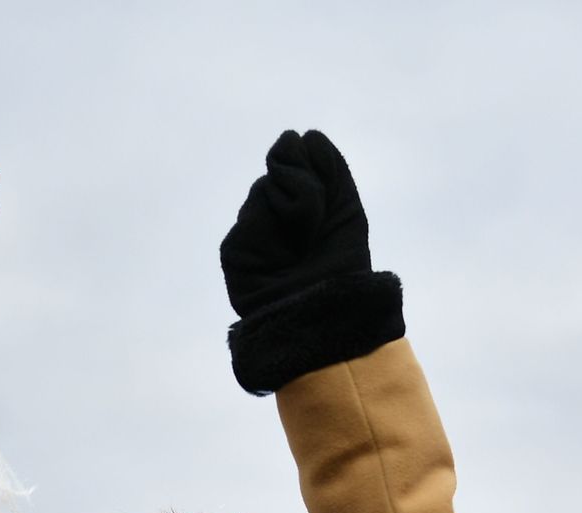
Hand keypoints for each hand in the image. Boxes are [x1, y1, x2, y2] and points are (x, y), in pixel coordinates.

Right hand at [221, 130, 371, 315]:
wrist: (327, 308)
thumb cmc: (341, 262)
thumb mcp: (345, 207)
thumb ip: (328, 168)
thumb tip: (302, 136)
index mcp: (300, 204)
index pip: (297, 158)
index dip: (316, 170)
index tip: (330, 199)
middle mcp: (274, 215)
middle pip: (282, 166)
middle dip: (308, 188)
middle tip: (319, 225)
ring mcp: (254, 230)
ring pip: (267, 187)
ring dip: (297, 208)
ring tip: (305, 243)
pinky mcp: (237, 248)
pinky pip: (254, 214)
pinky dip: (276, 227)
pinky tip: (283, 253)